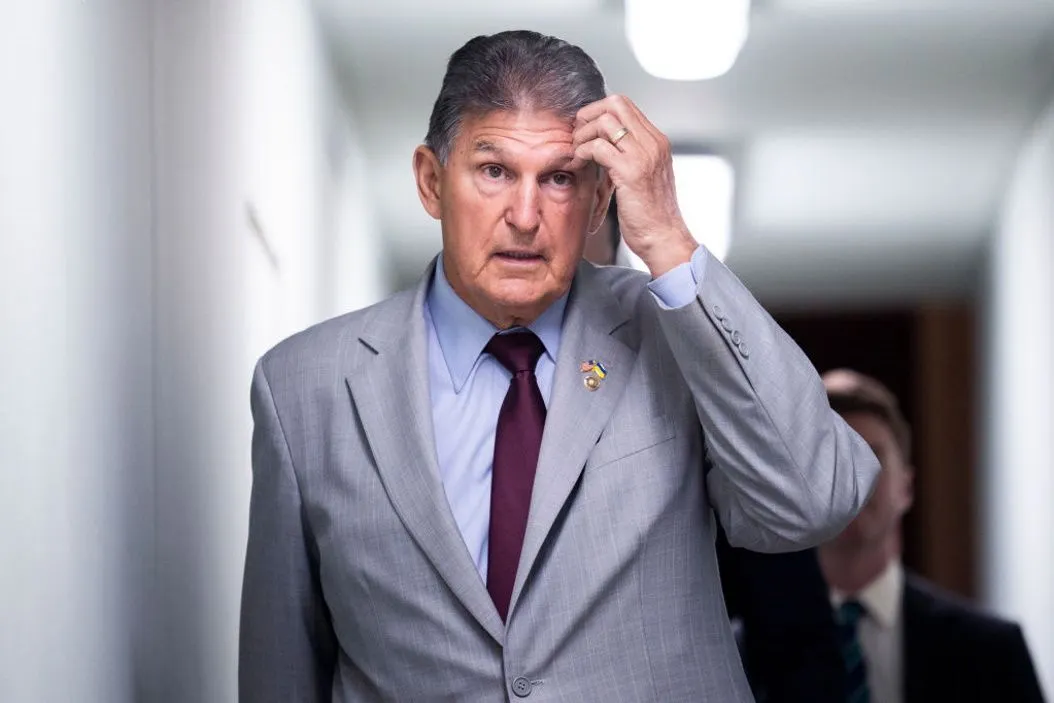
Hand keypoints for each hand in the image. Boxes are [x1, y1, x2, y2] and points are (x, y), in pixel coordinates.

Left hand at [571, 95, 697, 277]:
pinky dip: (583, 152)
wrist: (664, 239)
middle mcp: (653, 143)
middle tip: (577, 136)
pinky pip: (599, 147)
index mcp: (657, 141)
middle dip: (588, 115)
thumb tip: (606, 144)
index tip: (585, 129)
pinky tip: (579, 164)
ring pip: (604, 121)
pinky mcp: (630, 172)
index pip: (624, 104)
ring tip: (577, 153)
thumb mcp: (645, 177)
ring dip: (583, 134)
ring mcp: (643, 155)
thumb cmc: (651, 215)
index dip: (598, 111)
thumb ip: (631, 156)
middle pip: (615, 103)